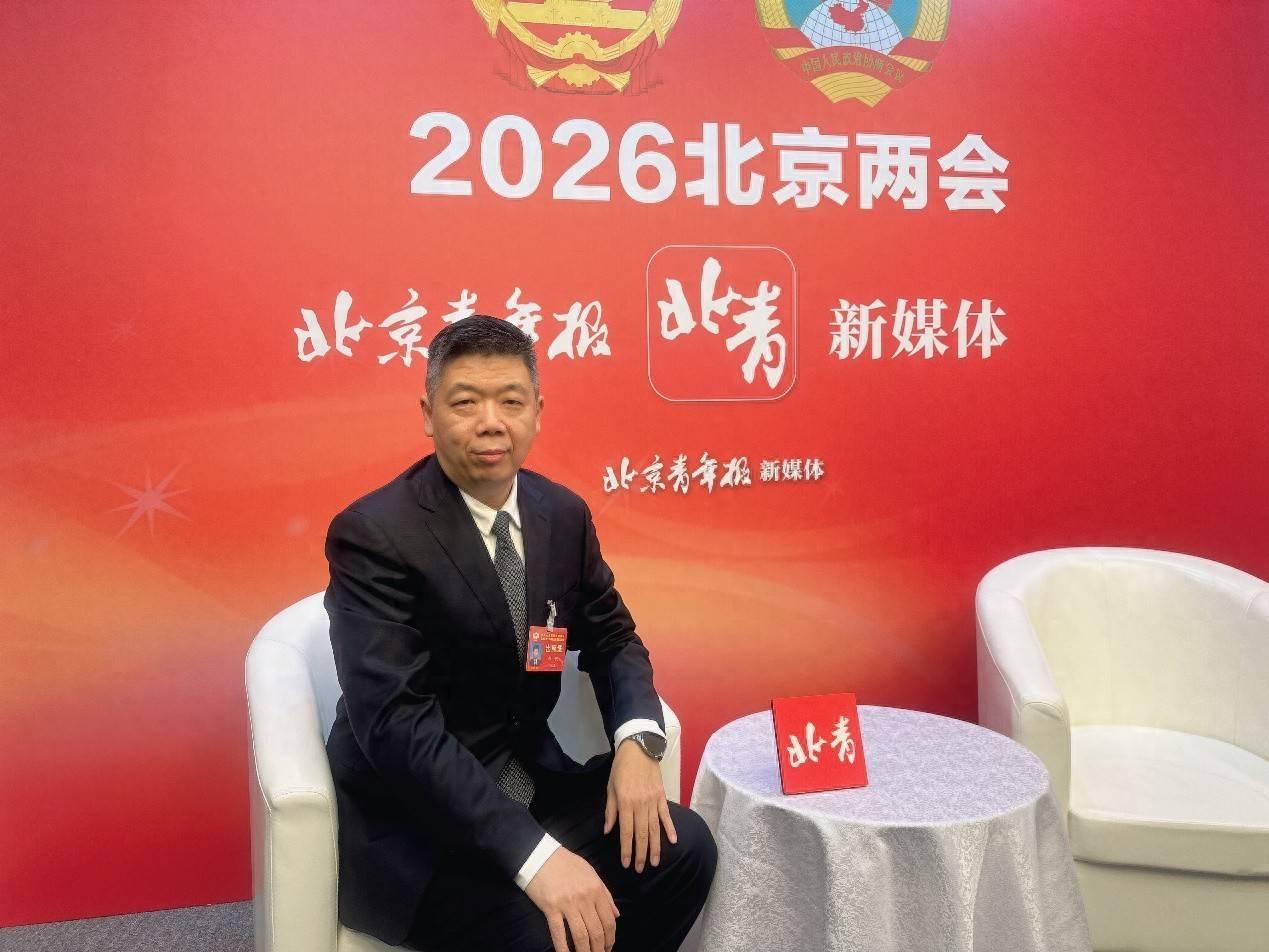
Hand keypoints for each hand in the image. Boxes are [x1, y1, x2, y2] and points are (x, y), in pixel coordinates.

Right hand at [524, 847, 618, 951]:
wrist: (541, 855)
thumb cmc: (567, 864)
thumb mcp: (591, 873)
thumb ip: (606, 894)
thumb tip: (616, 914)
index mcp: (596, 890)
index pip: (608, 920)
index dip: (610, 938)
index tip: (608, 947)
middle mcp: (584, 898)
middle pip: (596, 931)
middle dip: (599, 949)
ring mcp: (567, 904)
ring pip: (581, 936)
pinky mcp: (551, 908)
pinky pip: (559, 933)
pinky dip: (563, 949)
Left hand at [604, 738, 677, 872]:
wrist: (639, 748)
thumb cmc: (621, 768)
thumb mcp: (610, 788)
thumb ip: (610, 811)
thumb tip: (608, 831)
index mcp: (625, 803)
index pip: (626, 832)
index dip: (626, 850)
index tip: (626, 864)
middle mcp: (640, 805)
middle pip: (642, 834)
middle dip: (641, 854)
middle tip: (641, 869)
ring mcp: (653, 801)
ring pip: (655, 829)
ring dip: (655, 847)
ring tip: (655, 862)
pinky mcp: (662, 796)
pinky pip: (666, 815)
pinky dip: (670, 828)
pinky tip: (674, 841)